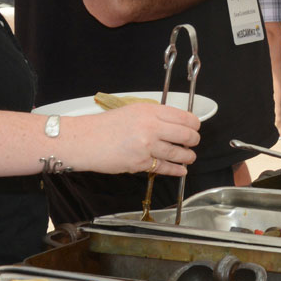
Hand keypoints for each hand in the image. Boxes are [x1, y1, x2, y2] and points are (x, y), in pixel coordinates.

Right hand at [70, 103, 200, 176]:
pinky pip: (164, 167)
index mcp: (150, 111)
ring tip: (189, 157)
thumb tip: (173, 123)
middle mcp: (151, 127)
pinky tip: (181, 170)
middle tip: (194, 142)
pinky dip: (176, 170)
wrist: (84, 140)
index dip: (194, 124)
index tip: (195, 127)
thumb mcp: (132, 111)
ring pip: (178, 153)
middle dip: (194, 140)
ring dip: (187, 156)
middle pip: (186, 135)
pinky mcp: (141, 163)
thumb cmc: (104, 126)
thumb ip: (154, 116)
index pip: (183, 117)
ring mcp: (147, 146)